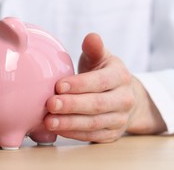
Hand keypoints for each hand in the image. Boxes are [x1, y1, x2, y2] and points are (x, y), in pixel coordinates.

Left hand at [44, 33, 166, 142]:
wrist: (125, 98)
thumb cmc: (104, 73)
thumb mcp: (102, 58)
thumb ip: (94, 48)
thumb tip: (91, 37)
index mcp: (120, 76)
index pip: (100, 81)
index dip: (80, 84)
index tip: (59, 85)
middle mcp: (124, 99)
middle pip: (97, 105)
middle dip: (72, 105)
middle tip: (50, 104)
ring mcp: (119, 119)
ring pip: (94, 123)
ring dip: (70, 123)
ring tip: (49, 120)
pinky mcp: (111, 134)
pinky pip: (92, 137)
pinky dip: (73, 134)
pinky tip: (57, 129)